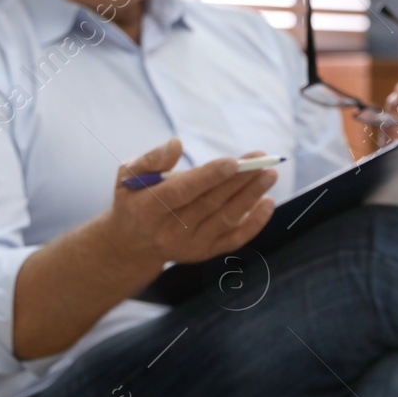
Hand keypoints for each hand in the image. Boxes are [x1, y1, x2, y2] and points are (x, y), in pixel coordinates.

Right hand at [106, 138, 277, 276]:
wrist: (131, 245)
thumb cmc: (133, 200)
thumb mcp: (129, 175)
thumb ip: (151, 158)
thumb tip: (176, 144)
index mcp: (149, 208)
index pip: (183, 191)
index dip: (209, 176)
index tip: (233, 161)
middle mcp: (170, 230)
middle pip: (211, 203)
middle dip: (239, 180)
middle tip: (262, 159)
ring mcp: (190, 245)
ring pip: (226, 219)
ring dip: (251, 196)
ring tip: (269, 175)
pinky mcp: (205, 252)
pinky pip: (234, 239)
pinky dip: (254, 223)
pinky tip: (268, 202)